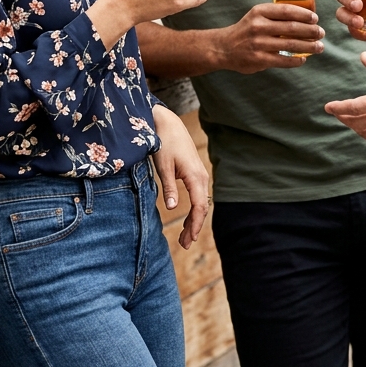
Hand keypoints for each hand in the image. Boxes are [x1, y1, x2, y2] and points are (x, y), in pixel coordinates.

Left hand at [151, 105, 209, 248]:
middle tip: (185, 244)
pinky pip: (197, 195)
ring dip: (194, 219)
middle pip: (202, 207)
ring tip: (185, 237)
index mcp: (195, 176)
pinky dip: (194, 209)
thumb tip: (171, 208)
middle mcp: (201, 176)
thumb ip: (169, 188)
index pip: (199, 206)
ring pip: (200, 202)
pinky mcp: (194, 172)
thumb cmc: (164, 142)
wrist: (167, 122)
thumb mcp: (163, 166)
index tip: (190, 240)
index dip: (196, 224)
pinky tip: (188, 219)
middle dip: (195, 227)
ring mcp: (199, 174)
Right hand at [217, 2, 324, 73]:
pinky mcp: (258, 59)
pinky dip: (295, 60)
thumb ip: (275, 15)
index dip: (304, 14)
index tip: (315, 18)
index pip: (287, 10)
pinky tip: (303, 59)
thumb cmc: (246, 30)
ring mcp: (258, 43)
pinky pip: (283, 60)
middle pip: (291, 27)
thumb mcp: (257, 16)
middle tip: (321, 33)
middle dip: (310, 31)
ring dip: (308, 46)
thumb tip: (305, 17)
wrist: (224, 47)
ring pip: (290, 44)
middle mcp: (258, 26)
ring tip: (319, 47)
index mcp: (259, 12)